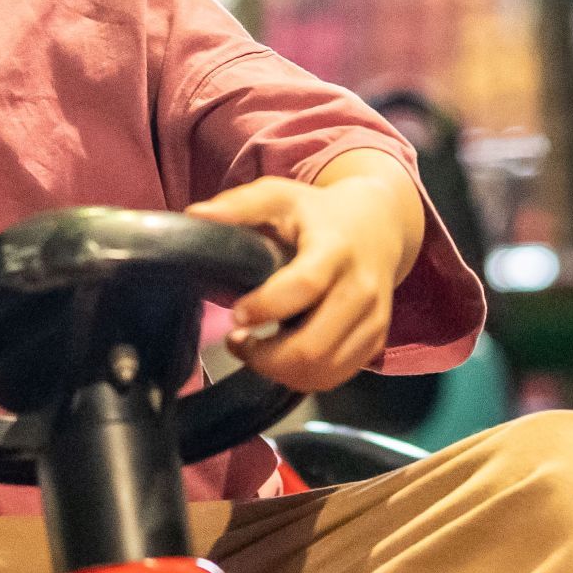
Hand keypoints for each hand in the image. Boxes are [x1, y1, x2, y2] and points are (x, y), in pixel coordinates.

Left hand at [190, 157, 423, 391]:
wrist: (378, 228)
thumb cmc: (317, 214)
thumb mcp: (280, 196)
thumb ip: (239, 205)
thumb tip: (194, 216)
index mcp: (336, 249)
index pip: (304, 286)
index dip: (265, 307)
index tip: (235, 315)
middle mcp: (361, 288)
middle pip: (313, 347)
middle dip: (265, 356)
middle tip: (237, 340)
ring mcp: (373, 319)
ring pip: (324, 371)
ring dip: (280, 372)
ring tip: (255, 350)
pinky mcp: (377, 341)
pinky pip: (337, 376)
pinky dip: (303, 376)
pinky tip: (282, 356)